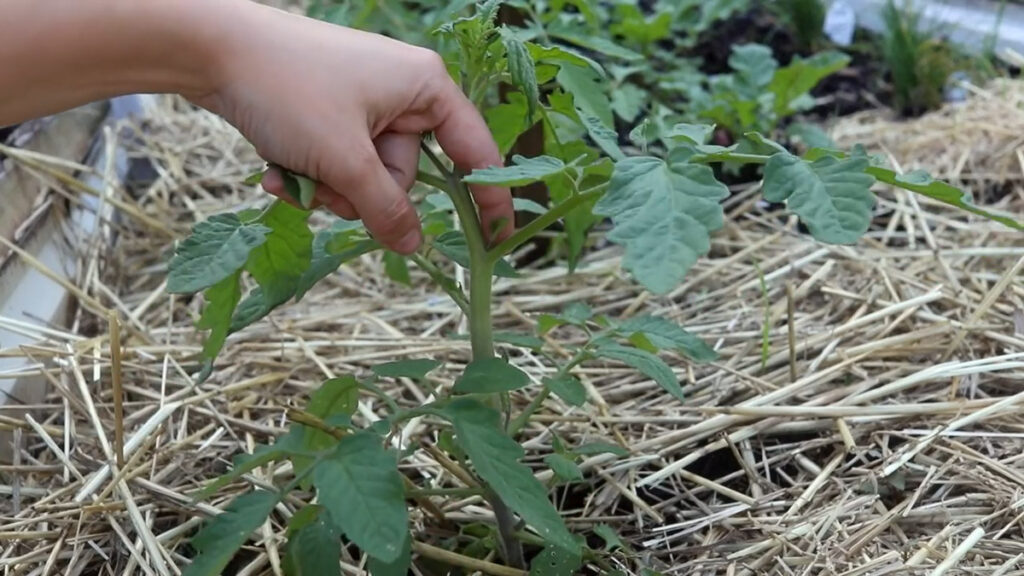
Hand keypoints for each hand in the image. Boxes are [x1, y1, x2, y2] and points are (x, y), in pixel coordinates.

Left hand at [192, 2, 512, 253]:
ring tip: (289, 171)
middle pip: (406, 176)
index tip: (498, 241)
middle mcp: (403, 93)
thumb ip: (385, 208)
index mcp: (425, 87)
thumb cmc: (288, 89)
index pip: (475, 152)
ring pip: (366, 177)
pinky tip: (274, 168)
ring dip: (328, 189)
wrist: (210, 48)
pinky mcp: (332, 113)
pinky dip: (309, 175)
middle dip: (362, 193)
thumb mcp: (343, 159)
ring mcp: (365, 103)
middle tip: (326, 185)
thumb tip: (414, 247)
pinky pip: (338, 163)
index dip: (488, 198)